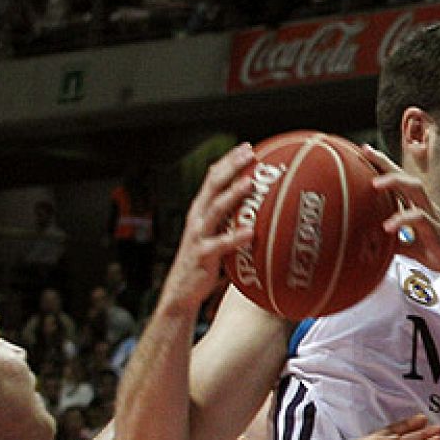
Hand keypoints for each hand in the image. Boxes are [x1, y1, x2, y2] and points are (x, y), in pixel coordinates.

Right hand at [162, 143, 257, 309]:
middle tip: (250, 154)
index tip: (248, 147)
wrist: (182, 292)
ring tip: (250, 183)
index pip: (213, 179)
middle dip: (231, 167)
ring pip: (215, 210)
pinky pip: (220, 245)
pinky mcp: (202, 256)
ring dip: (232, 195)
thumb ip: (231, 222)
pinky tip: (250, 232)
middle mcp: (198, 219)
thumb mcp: (218, 236)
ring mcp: (199, 236)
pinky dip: (234, 238)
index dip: (229, 162)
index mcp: (201, 211)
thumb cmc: (204, 263)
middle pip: (213, 186)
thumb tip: (258, 212)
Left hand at [359, 145, 439, 278]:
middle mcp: (427, 207)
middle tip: (366, 150)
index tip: (366, 150)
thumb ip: (398, 244)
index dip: (384, 166)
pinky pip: (419, 219)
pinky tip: (388, 227)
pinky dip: (402, 220)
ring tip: (375, 183)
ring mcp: (433, 216)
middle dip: (386, 163)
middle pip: (406, 177)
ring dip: (395, 182)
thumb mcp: (416, 250)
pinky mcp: (437, 230)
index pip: (401, 183)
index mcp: (421, 209)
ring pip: (415, 190)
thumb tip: (376, 246)